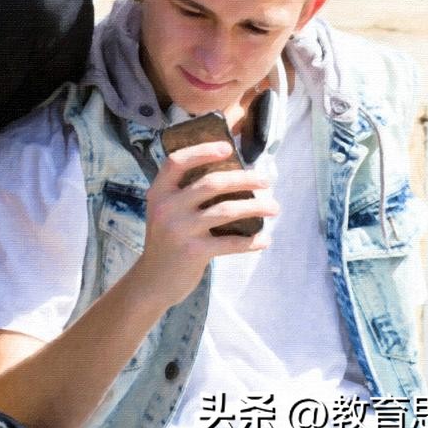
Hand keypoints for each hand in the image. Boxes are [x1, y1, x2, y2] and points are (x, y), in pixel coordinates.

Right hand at [124, 140, 276, 310]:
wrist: (153, 280)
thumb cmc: (166, 241)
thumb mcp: (164, 212)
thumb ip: (184, 194)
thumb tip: (229, 175)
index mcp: (158, 192)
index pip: (177, 162)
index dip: (202, 151)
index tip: (228, 147)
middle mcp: (167, 207)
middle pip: (211, 183)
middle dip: (244, 179)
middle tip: (266, 181)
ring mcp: (180, 229)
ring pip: (226, 210)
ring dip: (255, 207)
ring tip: (274, 208)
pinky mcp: (194, 251)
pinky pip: (231, 242)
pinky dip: (252, 241)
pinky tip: (264, 240)